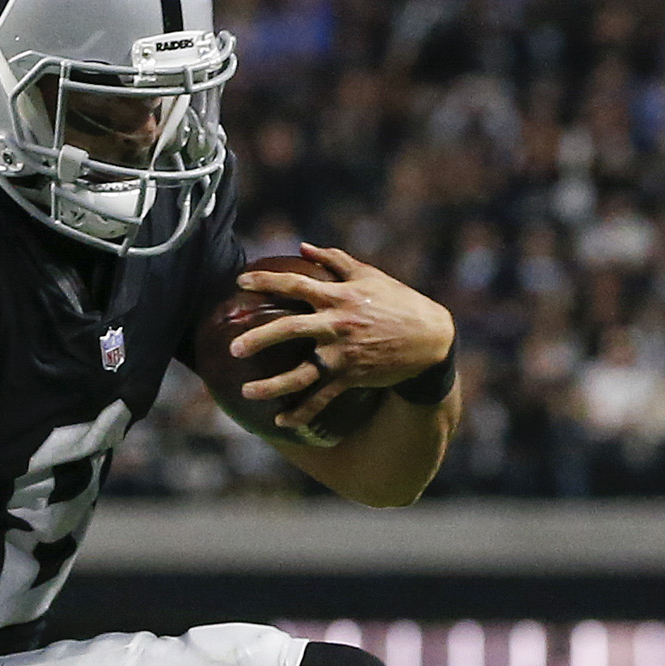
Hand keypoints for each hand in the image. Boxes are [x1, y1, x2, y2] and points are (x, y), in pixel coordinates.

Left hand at [233, 243, 457, 433]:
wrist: (431, 338)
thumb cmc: (398, 302)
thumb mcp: (369, 275)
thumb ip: (335, 260)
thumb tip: (303, 246)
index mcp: (339, 296)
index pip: (296, 284)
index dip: (266, 281)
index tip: (240, 281)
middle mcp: (338, 324)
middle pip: (289, 329)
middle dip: (259, 338)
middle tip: (233, 347)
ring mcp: (344, 354)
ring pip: (302, 372)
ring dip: (272, 385)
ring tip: (247, 392)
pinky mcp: (352, 376)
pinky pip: (322, 398)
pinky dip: (302, 411)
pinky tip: (280, 420)